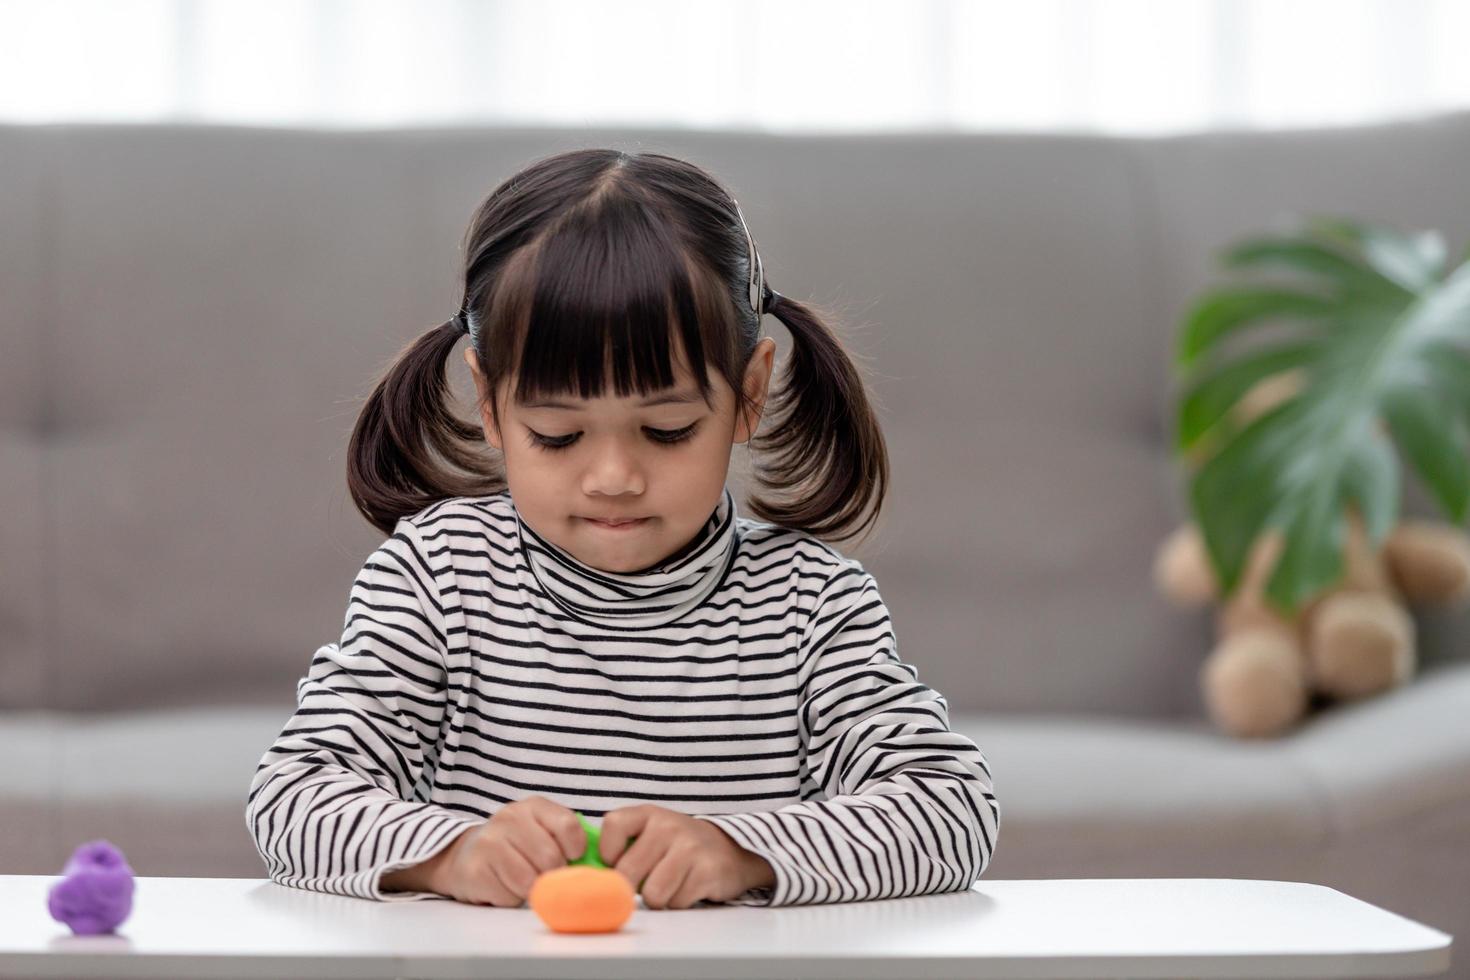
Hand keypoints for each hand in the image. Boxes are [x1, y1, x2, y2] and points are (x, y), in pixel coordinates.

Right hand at [430, 795, 586, 906]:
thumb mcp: (541, 830)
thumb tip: (596, 866)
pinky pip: (508, 895)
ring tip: (522, 879)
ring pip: (529, 880)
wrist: (464, 855)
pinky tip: (503, 885)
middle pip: (550, 858)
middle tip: (543, 874)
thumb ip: (566, 839)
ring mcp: (489, 842)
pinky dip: (511, 898)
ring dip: (531, 888)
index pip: (568, 826)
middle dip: (553, 874)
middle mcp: (510, 818)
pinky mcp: (475, 869)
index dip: (575, 849)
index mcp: (534, 806)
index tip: (571, 858)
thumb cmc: (515, 846)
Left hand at [598, 804, 774, 909]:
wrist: (729, 850)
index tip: (618, 862)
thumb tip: (588, 877)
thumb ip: (622, 848)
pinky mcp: (707, 871)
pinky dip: (679, 903)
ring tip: (669, 885)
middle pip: (628, 872)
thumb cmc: (677, 847)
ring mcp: (690, 847)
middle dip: (633, 886)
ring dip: (658, 899)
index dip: (608, 853)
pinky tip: (688, 887)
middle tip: (647, 881)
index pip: (612, 825)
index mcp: (649, 814)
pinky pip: (676, 902)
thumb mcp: (650, 835)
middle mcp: (668, 826)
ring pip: (652, 894)